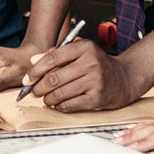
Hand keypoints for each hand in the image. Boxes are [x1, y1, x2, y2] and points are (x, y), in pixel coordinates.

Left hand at [22, 40, 146, 111]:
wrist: (125, 78)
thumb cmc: (98, 64)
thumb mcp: (80, 51)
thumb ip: (56, 53)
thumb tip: (33, 61)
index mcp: (85, 47)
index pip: (52, 58)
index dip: (36, 70)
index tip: (28, 78)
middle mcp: (91, 63)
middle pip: (54, 78)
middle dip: (38, 87)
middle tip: (33, 91)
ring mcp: (95, 81)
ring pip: (60, 93)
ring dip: (48, 99)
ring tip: (46, 98)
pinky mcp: (97, 98)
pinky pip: (70, 105)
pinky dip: (59, 106)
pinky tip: (58, 104)